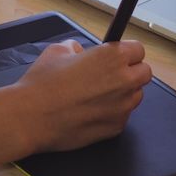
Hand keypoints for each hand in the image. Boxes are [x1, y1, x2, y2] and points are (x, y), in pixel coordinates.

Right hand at [0, 38, 152, 169]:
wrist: (30, 117)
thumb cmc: (42, 84)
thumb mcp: (56, 51)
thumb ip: (76, 48)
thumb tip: (80, 53)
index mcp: (112, 56)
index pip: (138, 49)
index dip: (125, 52)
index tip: (117, 56)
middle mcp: (124, 81)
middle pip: (144, 73)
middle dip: (131, 71)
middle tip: (110, 75)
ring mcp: (123, 107)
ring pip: (136, 96)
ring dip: (124, 93)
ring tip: (97, 95)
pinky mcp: (116, 127)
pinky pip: (122, 116)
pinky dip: (112, 112)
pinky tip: (90, 111)